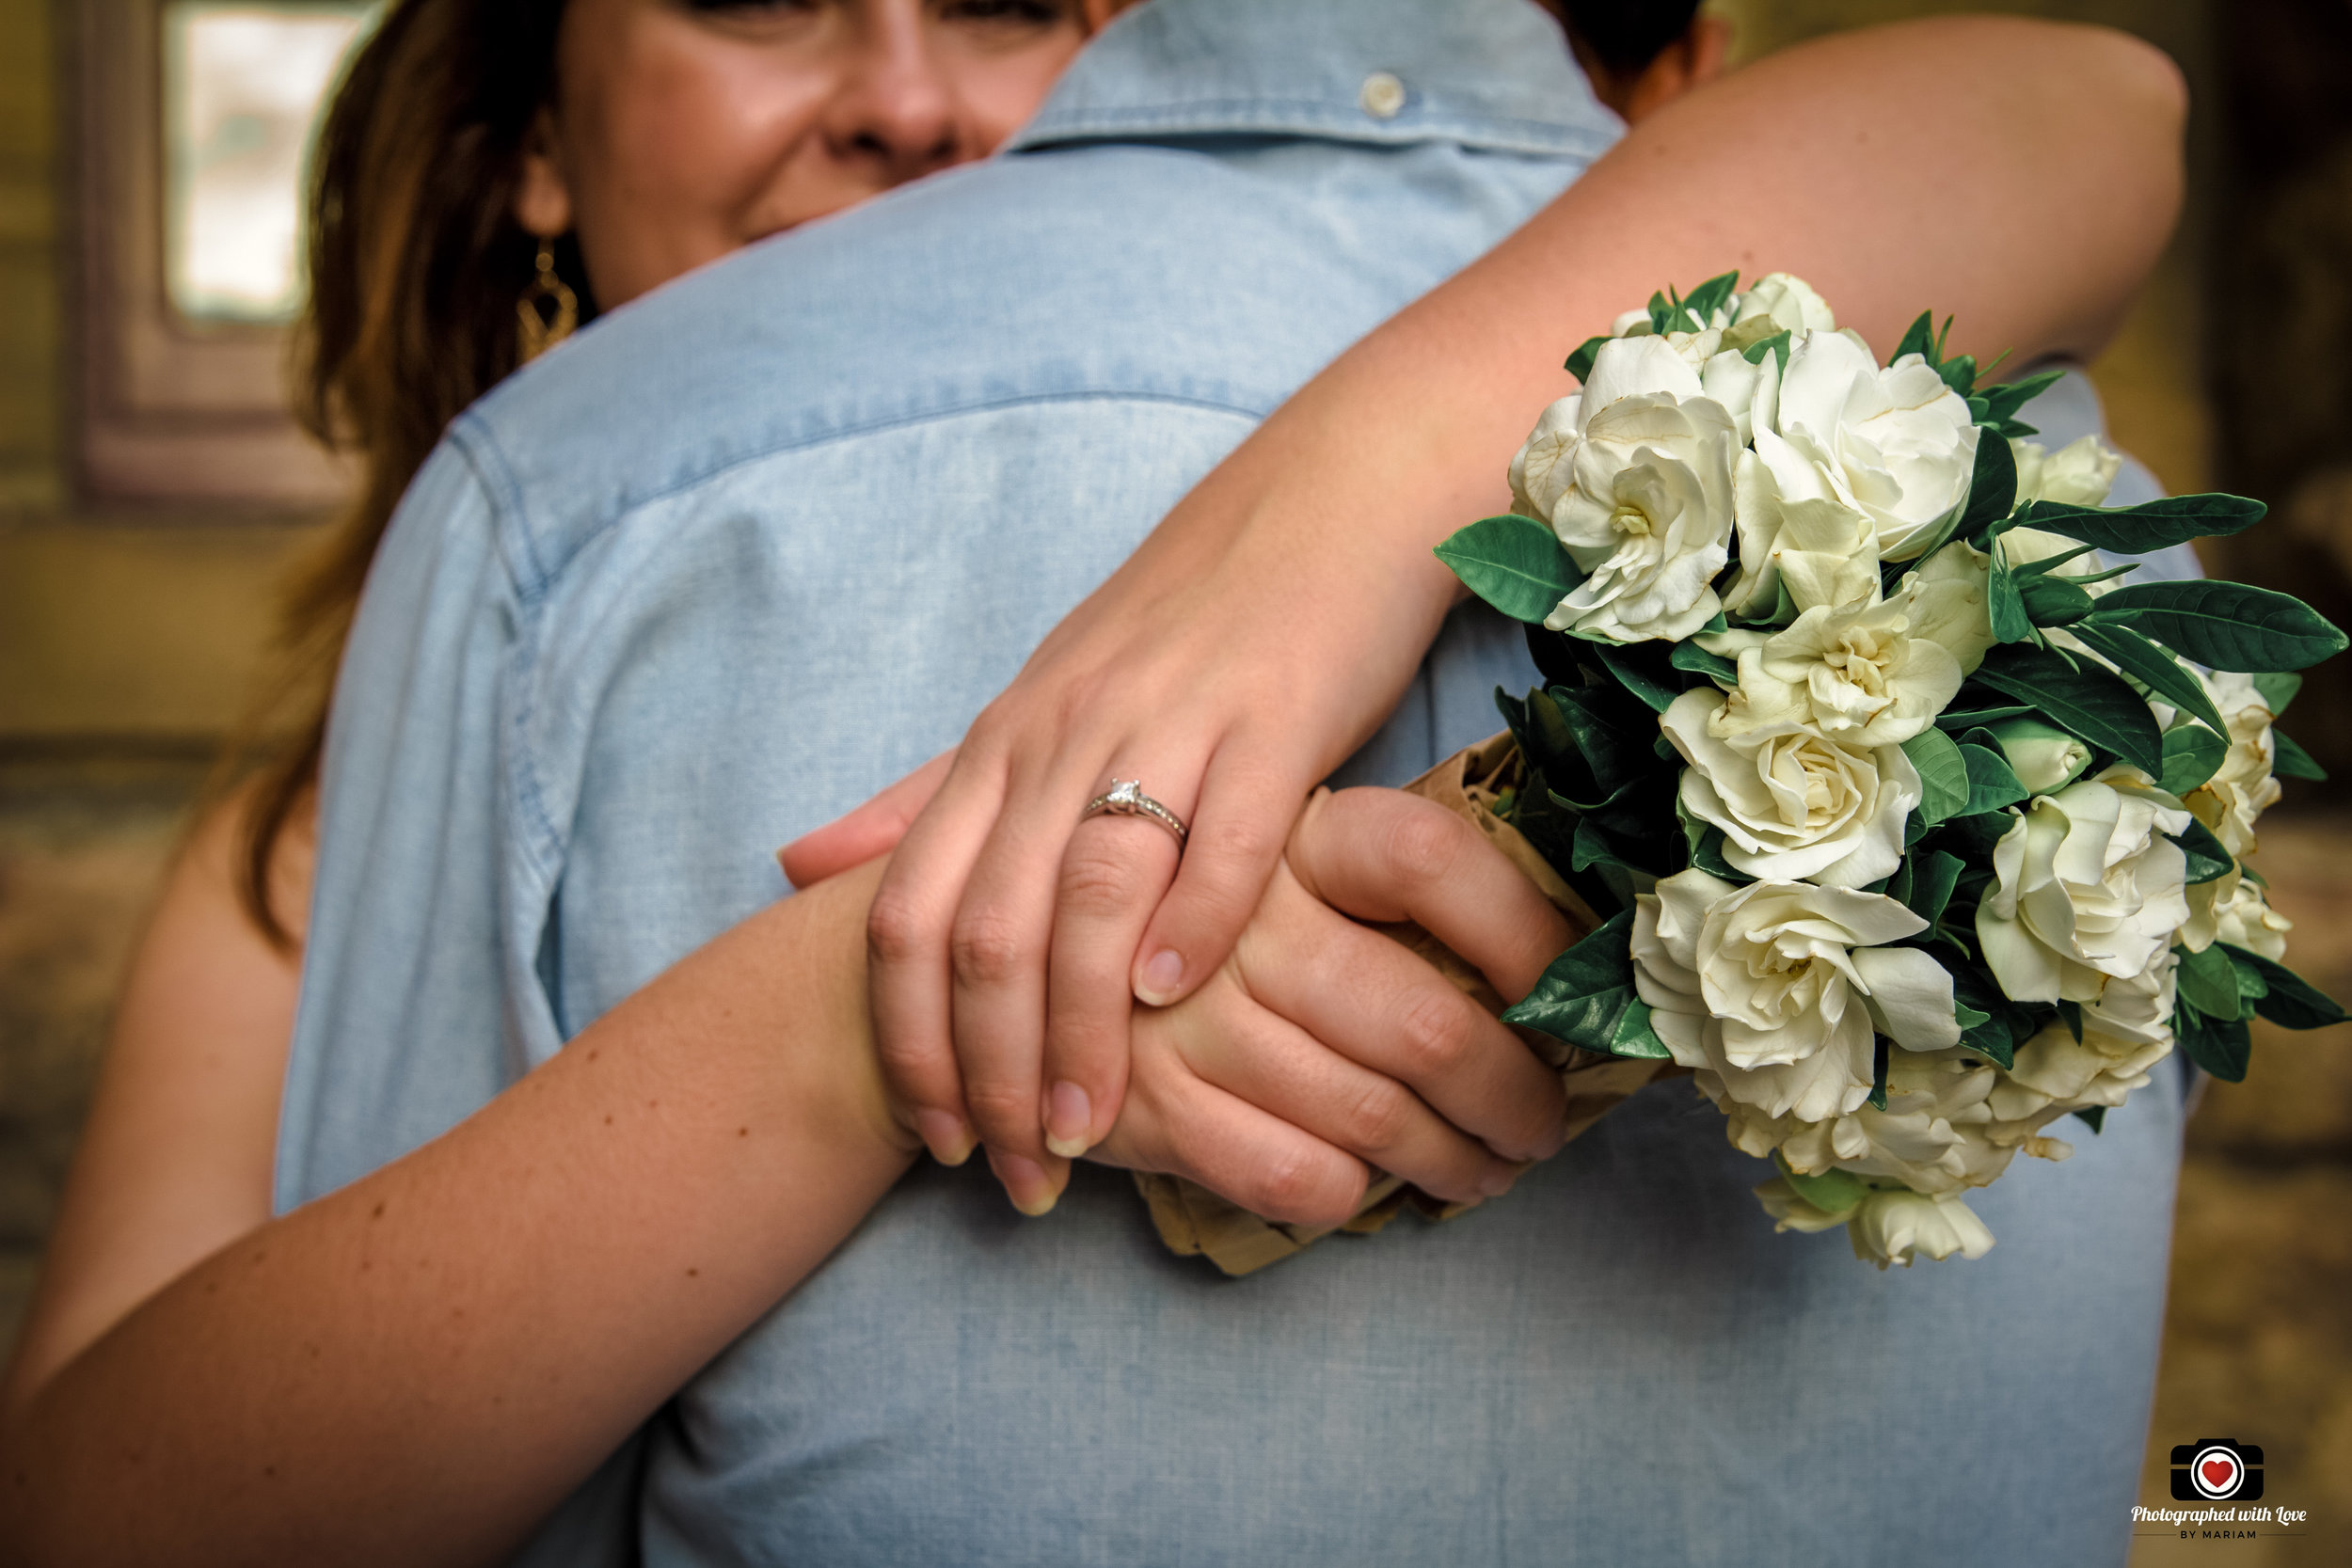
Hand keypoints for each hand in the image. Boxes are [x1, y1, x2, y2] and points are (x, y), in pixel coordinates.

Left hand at [846, 485, 1468, 1201]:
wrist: (1323, 502)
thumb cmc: (1180, 625)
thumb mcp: (1034, 705)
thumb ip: (925, 794)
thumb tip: (796, 867)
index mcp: (1001, 744)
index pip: (910, 914)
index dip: (906, 1042)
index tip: (937, 1143)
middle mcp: (1064, 734)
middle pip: (988, 927)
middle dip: (991, 1071)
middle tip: (1020, 1174)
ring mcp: (1167, 723)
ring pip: (1089, 895)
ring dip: (1080, 1030)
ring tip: (1091, 1128)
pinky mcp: (1275, 718)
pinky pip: (1224, 833)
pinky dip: (1193, 923)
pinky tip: (1180, 999)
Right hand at [994, 787, 1574, 1218]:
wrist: (928, 933)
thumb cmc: (1118, 876)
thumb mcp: (1221, 814)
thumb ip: (1343, 848)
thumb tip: (1516, 901)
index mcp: (1275, 823)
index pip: (1435, 859)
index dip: (1527, 932)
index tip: (1578, 994)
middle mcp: (1241, 916)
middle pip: (1427, 1019)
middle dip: (1512, 1098)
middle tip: (1542, 1128)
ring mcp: (1190, 1015)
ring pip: (1370, 1114)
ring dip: (1446, 1163)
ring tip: (1481, 1173)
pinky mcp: (1145, 1102)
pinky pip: (1285, 1173)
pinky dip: (1342, 1194)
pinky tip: (1361, 1187)